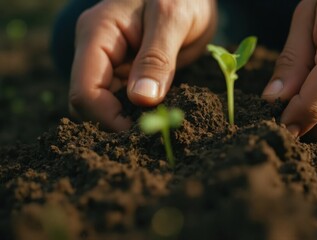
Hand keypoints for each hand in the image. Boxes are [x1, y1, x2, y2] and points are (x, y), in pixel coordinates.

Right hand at [69, 0, 216, 130]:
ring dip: (128, 120)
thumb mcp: (172, 19)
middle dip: (116, 122)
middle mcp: (97, 51)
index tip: (140, 130)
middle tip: (152, 130)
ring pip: (106, 105)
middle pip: (90, 102)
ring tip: (158, 124)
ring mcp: (112, 63)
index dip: (107, 117)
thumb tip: (142, 99)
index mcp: (97, 33)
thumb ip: (157, 58)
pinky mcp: (128, 73)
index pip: (85, 90)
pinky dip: (138, 113)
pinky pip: (124, 101)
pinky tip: (158, 115)